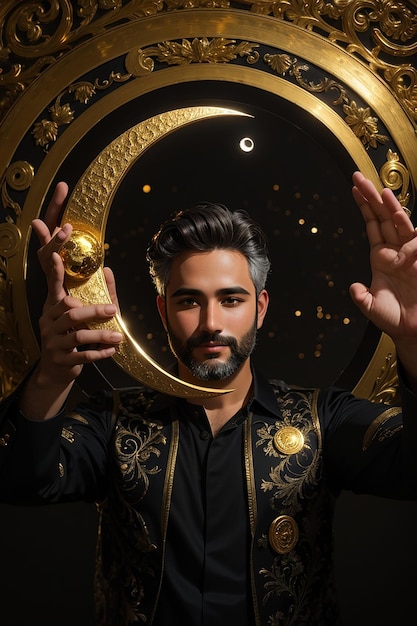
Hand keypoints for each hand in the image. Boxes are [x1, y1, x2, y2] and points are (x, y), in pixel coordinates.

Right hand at [32, 183, 121, 388]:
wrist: (55, 370)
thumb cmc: (71, 338)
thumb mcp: (82, 317)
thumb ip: (98, 295)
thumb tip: (108, 270)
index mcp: (52, 309)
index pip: (53, 288)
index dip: (54, 272)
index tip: (56, 255)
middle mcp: (48, 324)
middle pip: (71, 313)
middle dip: (94, 311)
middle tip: (113, 309)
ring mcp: (53, 344)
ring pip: (78, 336)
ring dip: (101, 335)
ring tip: (118, 336)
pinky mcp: (61, 361)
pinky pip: (82, 355)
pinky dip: (99, 353)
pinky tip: (111, 350)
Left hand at [351, 172, 416, 376]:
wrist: (413, 330)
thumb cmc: (394, 318)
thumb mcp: (371, 307)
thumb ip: (361, 296)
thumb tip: (353, 287)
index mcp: (380, 258)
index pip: (371, 226)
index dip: (364, 208)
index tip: (355, 189)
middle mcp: (395, 251)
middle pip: (383, 218)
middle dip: (372, 198)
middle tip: (360, 178)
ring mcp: (409, 254)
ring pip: (400, 224)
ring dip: (390, 207)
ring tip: (381, 192)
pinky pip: (415, 240)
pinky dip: (407, 229)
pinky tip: (399, 217)